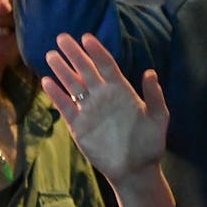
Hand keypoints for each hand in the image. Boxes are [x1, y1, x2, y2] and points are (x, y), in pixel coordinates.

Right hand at [42, 33, 168, 184]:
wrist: (135, 169)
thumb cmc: (150, 143)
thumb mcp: (158, 118)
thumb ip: (154, 96)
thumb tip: (150, 72)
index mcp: (121, 91)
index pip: (106, 65)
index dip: (96, 51)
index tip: (86, 38)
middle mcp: (103, 96)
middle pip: (85, 70)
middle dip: (74, 54)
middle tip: (62, 37)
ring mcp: (90, 110)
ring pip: (73, 85)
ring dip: (62, 70)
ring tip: (51, 54)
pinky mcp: (79, 125)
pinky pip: (66, 106)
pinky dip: (56, 95)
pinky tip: (47, 81)